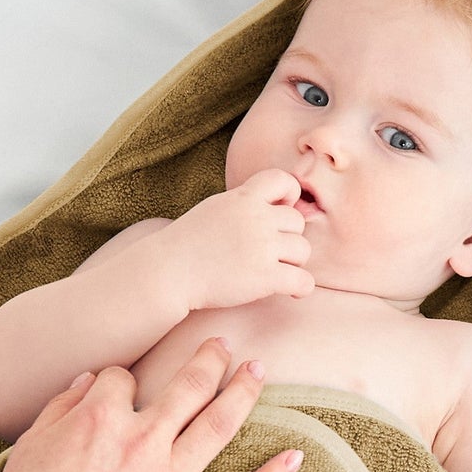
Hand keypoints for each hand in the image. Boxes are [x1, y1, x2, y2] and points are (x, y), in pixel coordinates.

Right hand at [0, 337, 303, 471]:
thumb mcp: (29, 447)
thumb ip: (61, 407)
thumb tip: (88, 381)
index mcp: (99, 418)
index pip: (123, 379)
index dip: (118, 383)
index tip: (116, 394)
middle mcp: (142, 441)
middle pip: (188, 384)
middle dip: (208, 358)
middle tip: (222, 344)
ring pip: (220, 422)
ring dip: (243, 390)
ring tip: (257, 370)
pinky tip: (297, 456)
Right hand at [147, 169, 313, 311]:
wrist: (168, 272)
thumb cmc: (187, 245)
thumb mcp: (215, 209)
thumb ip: (243, 205)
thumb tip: (272, 207)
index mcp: (243, 198)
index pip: (284, 180)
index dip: (289, 196)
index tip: (278, 213)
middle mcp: (257, 218)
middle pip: (297, 222)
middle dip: (288, 238)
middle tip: (270, 253)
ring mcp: (262, 247)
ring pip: (302, 250)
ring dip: (293, 263)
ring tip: (275, 272)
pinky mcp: (265, 277)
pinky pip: (303, 281)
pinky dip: (301, 287)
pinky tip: (290, 291)